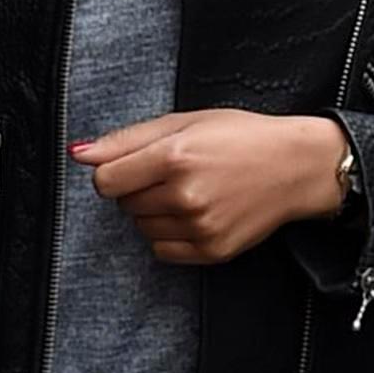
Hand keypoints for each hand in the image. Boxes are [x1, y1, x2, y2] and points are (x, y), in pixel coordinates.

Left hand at [72, 109, 352, 265]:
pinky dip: (170, 234)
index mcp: (174, 156)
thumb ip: (126, 139)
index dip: (115, 172)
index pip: (105, 181)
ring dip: (154, 213)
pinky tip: (196, 214)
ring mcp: (199, 226)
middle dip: (139, 189)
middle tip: (175, 174)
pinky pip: (161, 250)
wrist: (296, 167)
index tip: (136, 165)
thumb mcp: (185, 122)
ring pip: (141, 228)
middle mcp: (185, 194)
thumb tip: (78, 154)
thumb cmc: (241, 137)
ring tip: (189, 193)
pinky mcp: (211, 250)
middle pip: (123, 204)